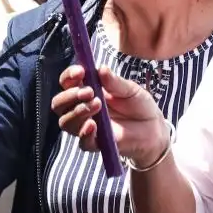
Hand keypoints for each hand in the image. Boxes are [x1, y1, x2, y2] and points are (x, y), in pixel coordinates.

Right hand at [51, 66, 166, 165]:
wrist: (153, 128)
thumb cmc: (139, 105)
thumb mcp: (130, 89)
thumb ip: (114, 82)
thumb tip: (100, 69)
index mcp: (87, 90)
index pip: (67, 82)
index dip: (69, 76)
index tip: (80, 72)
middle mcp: (82, 108)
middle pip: (59, 104)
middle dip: (70, 96)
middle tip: (89, 92)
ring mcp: (87, 126)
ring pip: (65, 122)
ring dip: (77, 112)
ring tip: (97, 105)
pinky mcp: (96, 143)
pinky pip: (82, 142)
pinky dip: (84, 133)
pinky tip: (93, 125)